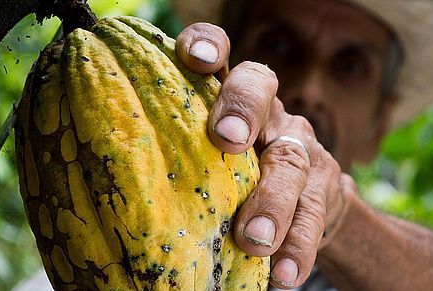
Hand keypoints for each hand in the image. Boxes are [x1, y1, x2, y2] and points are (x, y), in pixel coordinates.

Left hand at [176, 23, 350, 288]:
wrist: (306, 199)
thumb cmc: (236, 176)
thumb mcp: (208, 156)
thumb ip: (179, 155)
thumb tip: (108, 190)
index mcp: (230, 96)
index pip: (221, 54)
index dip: (209, 45)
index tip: (192, 58)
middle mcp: (269, 112)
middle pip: (261, 90)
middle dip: (243, 110)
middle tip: (226, 140)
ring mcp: (300, 147)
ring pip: (291, 162)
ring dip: (272, 201)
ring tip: (254, 240)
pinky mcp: (324, 187)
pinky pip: (313, 214)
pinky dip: (297, 246)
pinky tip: (284, 275)